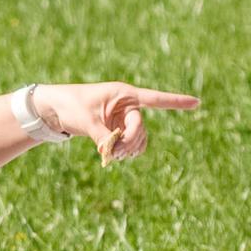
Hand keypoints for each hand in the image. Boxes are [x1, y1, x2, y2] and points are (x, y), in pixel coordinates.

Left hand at [35, 82, 200, 163]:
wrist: (54, 108)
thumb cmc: (70, 105)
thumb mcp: (86, 121)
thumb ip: (102, 137)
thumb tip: (112, 154)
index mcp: (124, 94)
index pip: (155, 99)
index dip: (176, 102)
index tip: (197, 103)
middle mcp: (127, 105)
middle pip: (140, 128)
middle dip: (130, 142)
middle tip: (113, 153)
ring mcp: (123, 118)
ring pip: (138, 138)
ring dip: (129, 149)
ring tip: (112, 156)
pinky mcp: (117, 129)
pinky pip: (130, 143)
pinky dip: (126, 151)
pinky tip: (114, 156)